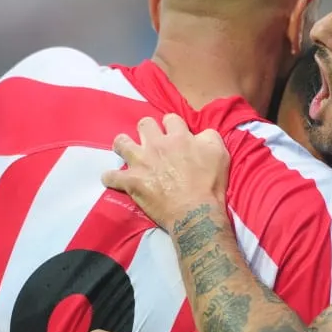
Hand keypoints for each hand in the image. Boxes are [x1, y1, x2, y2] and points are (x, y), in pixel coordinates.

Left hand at [102, 114, 229, 229]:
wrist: (196, 212)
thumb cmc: (210, 184)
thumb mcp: (220, 153)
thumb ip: (209, 136)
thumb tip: (200, 133)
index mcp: (178, 137)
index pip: (170, 119)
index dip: (172, 126)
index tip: (173, 134)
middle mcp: (157, 145)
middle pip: (144, 124)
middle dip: (146, 130)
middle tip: (151, 141)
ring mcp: (141, 162)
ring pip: (121, 143)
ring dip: (122, 145)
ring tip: (125, 151)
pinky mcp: (131, 182)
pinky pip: (111, 176)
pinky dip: (111, 178)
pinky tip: (112, 179)